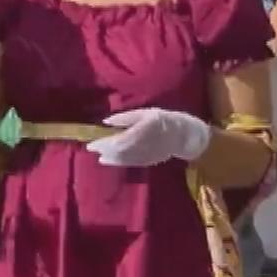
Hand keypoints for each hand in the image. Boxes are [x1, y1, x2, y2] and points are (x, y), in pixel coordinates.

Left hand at [87, 108, 213, 167]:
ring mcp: (148, 155)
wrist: (185, 135)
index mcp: (144, 129)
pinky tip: (110, 160)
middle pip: (120, 151)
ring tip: (99, 155)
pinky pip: (131, 163)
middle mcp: (145, 144)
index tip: (92, 143)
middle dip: (104, 150)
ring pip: (125, 159)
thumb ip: (126, 118)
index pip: (119, 140)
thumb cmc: (164, 119)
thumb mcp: (145, 113)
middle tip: (91, 148)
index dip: (104, 143)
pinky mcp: (150, 161)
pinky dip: (119, 162)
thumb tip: (106, 122)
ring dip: (110, 158)